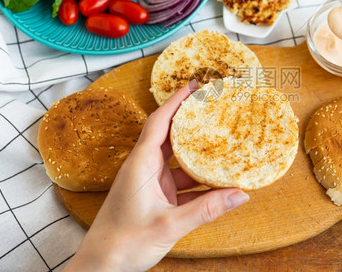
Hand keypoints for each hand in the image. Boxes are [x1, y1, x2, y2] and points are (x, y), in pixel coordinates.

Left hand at [64, 82, 248, 270]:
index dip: (177, 101)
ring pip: (178, 160)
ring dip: (198, 153)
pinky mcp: (155, 197)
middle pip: (170, 134)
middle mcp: (144, 168)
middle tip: (213, 106)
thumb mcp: (170, 225)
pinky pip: (181, 182)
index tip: (195, 86)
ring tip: (223, 142)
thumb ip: (207, 210)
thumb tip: (240, 195)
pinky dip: (198, 181)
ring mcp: (150, 182)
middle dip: (191, 120)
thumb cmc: (123, 243)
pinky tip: (218, 183)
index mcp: (141, 164)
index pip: (159, 122)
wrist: (101, 267)